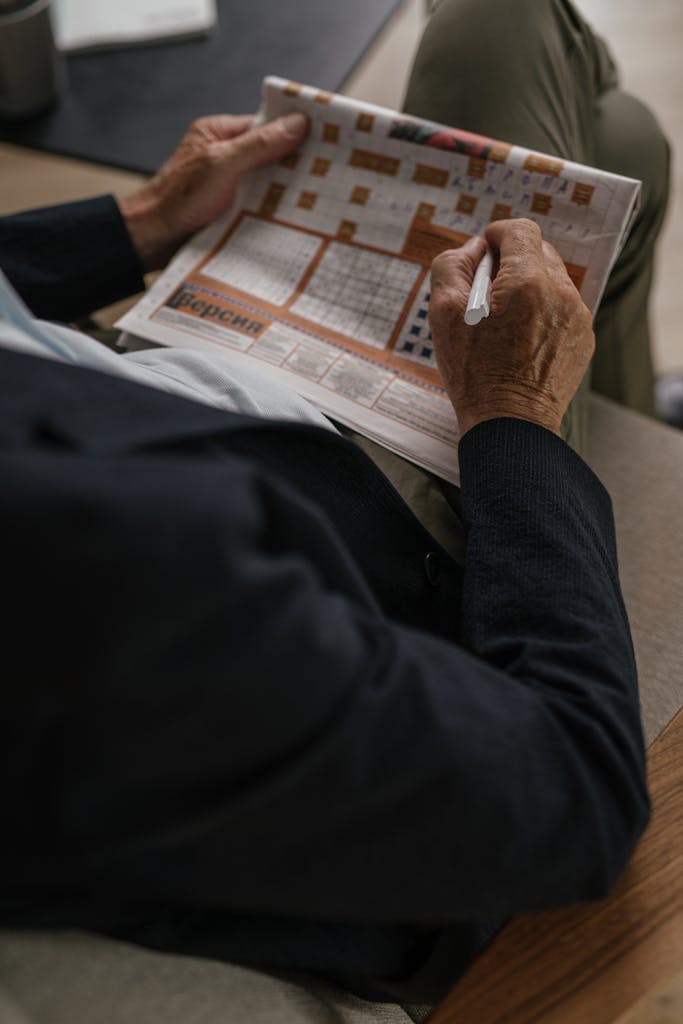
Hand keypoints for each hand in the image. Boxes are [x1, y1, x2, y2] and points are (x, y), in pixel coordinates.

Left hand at [119, 112, 308, 271]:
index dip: (292, 132)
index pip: (265, 126)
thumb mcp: (222, 164)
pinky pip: (258, 207)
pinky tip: (290, 220)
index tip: (323, 139)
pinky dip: (272, 213)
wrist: (152, 241)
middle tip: (325, 174)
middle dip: (292, 165)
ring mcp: (227, 185)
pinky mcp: (228, 211)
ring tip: (314, 200)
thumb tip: (296, 123)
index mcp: (218, 134)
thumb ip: (259, 144)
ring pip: (265, 183)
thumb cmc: (177, 199)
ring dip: (284, 193)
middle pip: (269, 155)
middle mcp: (224, 157)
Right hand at [429, 219, 594, 436]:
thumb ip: (453, 266)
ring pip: (553, 280)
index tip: (485, 252)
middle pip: (539, 252)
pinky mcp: (583, 339)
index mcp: (527, 282)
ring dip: (528, 287)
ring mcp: (577, 317)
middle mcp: (560, 293)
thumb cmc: (474, 373)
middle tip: (487, 291)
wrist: (509, 423)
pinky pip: (563, 309)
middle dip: (512, 262)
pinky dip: (543, 312)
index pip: (520, 230)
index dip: (497, 235)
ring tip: (504, 321)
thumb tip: (475, 249)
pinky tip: (521, 340)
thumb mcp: (443, 314)